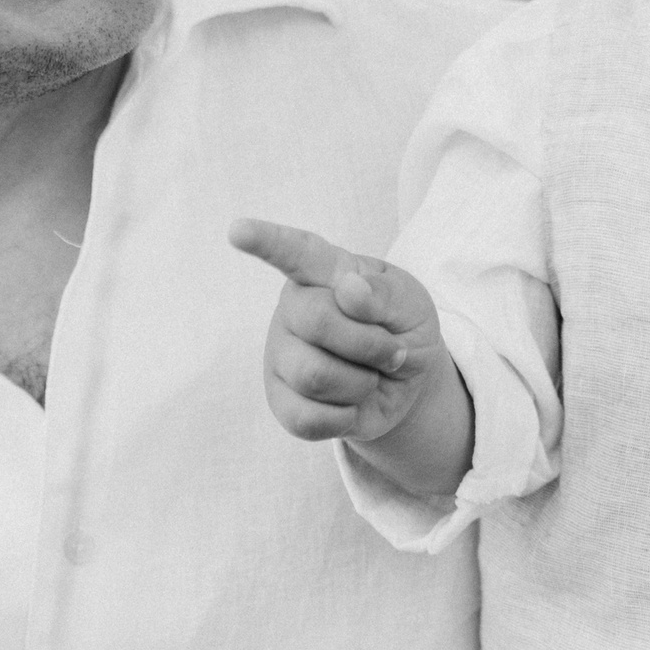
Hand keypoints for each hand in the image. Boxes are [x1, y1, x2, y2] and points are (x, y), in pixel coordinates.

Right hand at [228, 218, 451, 446]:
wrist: (405, 383)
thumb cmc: (402, 328)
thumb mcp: (412, 304)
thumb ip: (385, 294)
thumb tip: (348, 288)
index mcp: (325, 273)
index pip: (295, 252)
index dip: (266, 241)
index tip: (237, 231)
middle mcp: (294, 309)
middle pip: (317, 322)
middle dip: (369, 344)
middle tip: (392, 351)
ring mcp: (282, 354)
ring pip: (314, 375)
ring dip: (361, 383)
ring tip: (368, 376)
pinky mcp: (280, 400)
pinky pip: (307, 418)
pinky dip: (345, 417)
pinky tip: (350, 403)